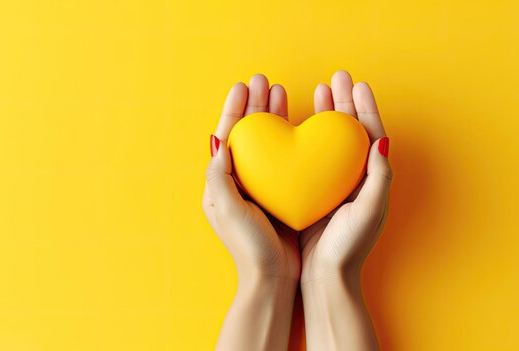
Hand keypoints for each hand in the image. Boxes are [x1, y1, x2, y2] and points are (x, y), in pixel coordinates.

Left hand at [203, 74, 299, 350]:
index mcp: (222, 181)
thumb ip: (219, 175)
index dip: (235, 108)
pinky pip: (284, 158)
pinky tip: (299, 127)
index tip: (245, 85)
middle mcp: (240, 181)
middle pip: (248, 133)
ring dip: (272, 117)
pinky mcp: (282, 194)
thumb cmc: (248, 246)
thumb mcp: (226, 209)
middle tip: (265, 81)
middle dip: (255, 106)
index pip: (227, 135)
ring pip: (266, 142)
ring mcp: (262, 187)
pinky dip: (289, 139)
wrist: (273, 278)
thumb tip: (219, 140)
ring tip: (282, 93)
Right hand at [300, 70, 391, 283]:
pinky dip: (309, 137)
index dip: (365, 107)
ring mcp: (334, 183)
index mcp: (371, 179)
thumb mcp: (369, 210)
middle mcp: (355, 177)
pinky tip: (300, 124)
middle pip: (351, 131)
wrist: (324, 276)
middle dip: (345, 102)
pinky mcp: (315, 191)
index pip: (371, 134)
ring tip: (319, 90)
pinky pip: (314, 156)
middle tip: (336, 77)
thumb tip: (382, 141)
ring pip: (332, 140)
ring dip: (328, 114)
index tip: (357, 84)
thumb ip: (378, 176)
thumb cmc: (349, 247)